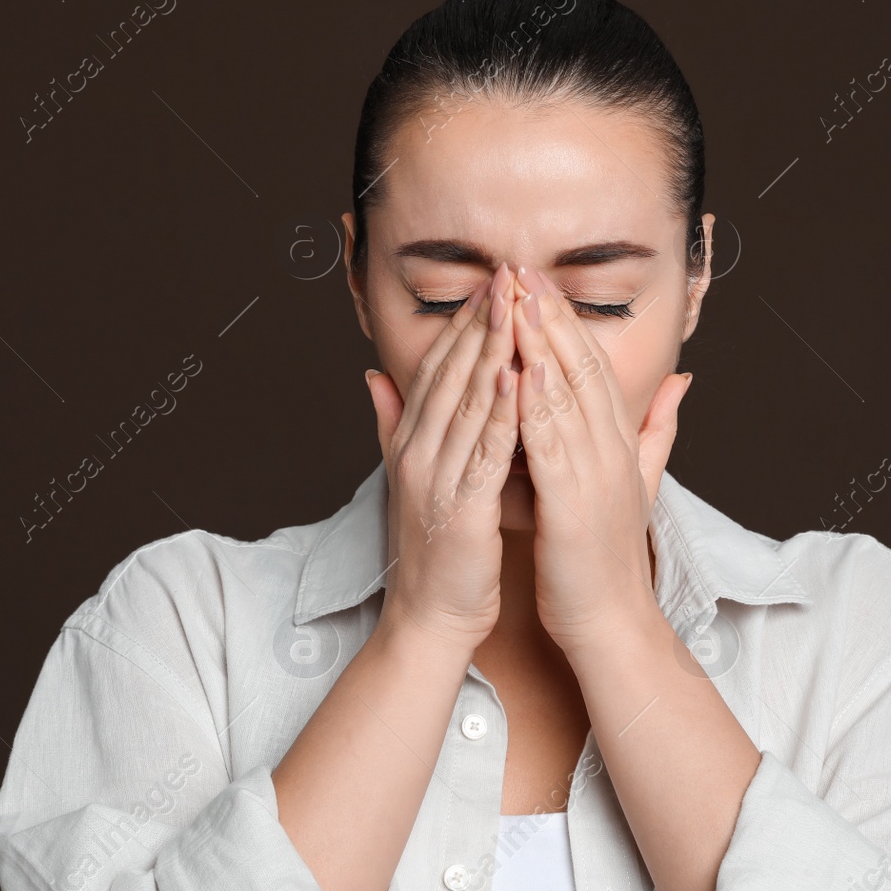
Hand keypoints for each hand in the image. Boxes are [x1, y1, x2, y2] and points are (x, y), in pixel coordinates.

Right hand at [365, 263, 522, 654]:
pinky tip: (517, 376)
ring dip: (492, 350)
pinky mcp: (460, 506)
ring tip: (514, 305)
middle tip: (506, 272)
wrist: (429, 617)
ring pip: (466, 401)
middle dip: (480, 320)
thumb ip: (393, 424)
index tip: (492, 282)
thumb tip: (373, 377)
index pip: (436, 368)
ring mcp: (435, 477)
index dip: (463, 322)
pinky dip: (500, 410)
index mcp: (411, 442)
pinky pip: (484, 449)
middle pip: (450, 373)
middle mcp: (416, 451)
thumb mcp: (411, 477)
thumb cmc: (436, 551)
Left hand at [509, 266, 692, 654]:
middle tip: (521, 269)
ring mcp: (598, 476)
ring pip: (568, 398)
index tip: (538, 281)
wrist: (612, 621)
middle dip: (551, 316)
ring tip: (514, 302)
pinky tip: (519, 374)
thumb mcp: (636, 482)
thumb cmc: (607, 555)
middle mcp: (614, 450)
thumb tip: (683, 380)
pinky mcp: (576, 506)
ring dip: (540, 346)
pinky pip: (553, 447)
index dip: (567, 321)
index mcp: (621, 443)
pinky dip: (537, 408)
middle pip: (582, 369)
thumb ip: (656, 429)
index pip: (594, 367)